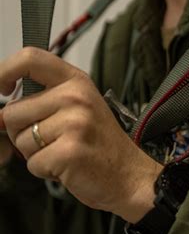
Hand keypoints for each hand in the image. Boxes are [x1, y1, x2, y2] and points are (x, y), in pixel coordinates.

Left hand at [0, 47, 161, 222]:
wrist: (130, 174)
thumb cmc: (104, 144)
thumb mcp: (82, 108)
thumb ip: (46, 100)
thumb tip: (2, 111)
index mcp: (78, 83)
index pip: (30, 59)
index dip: (5, 71)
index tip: (4, 88)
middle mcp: (76, 98)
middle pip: (13, 111)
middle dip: (24, 132)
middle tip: (55, 139)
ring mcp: (74, 124)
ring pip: (20, 139)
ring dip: (36, 153)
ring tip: (64, 151)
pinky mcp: (68, 151)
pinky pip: (32, 163)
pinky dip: (45, 170)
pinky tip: (68, 166)